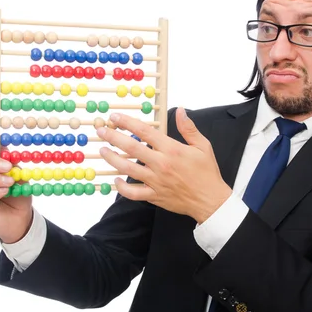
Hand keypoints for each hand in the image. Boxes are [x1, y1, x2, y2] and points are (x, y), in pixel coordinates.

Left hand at [96, 107, 231, 222]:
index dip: (127, 122)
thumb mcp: (203, 146)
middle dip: (113, 137)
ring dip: (112, 158)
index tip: (115, 117)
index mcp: (172, 149)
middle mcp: (160, 164)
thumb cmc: (207, 172)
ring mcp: (155, 181)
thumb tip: (180, 111)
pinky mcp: (154, 196)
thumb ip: (188, 128)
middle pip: (131, 148)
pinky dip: (122, 188)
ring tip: (103, 151)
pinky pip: (133, 193)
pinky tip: (116, 180)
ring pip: (127, 169)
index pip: (144, 131)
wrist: (210, 200)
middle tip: (101, 131)